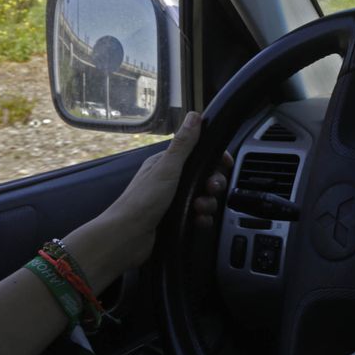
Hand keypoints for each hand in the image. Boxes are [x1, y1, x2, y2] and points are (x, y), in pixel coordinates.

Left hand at [91, 112, 232, 270]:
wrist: (127, 238)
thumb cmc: (142, 201)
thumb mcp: (167, 168)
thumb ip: (183, 144)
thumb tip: (194, 116)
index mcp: (166, 165)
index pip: (197, 155)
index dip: (215, 158)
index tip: (226, 164)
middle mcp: (170, 181)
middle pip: (204, 177)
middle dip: (213, 183)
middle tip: (211, 189)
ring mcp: (173, 201)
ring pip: (203, 197)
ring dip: (208, 203)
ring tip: (200, 209)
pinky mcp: (176, 220)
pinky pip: (199, 216)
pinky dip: (202, 218)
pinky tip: (198, 221)